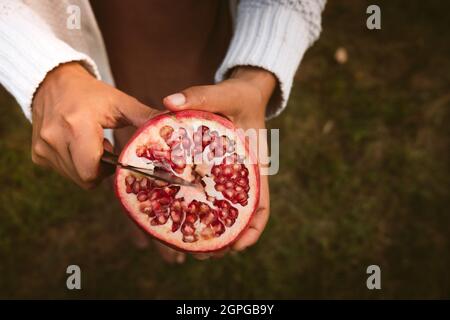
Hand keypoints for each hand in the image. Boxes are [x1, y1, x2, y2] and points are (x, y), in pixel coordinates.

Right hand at [31, 62, 157, 188]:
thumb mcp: (120, 102)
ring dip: (87, 166)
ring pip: (74, 177)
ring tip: (91, 143)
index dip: (109, 170)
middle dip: (100, 170)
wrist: (53, 81)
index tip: (115, 154)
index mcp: (77, 126)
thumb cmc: (91, 93)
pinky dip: (74, 163)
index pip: (93, 172)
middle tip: (105, 148)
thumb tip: (173, 125)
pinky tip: (77, 144)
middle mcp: (55, 138)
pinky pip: (62, 171)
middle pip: (84, 178)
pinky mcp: (37, 153)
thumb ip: (146, 118)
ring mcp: (43, 147)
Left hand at [163, 66, 275, 258]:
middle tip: (201, 253)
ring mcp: (228, 176)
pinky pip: (208, 194)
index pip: (260, 205)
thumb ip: (200, 95)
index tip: (237, 246)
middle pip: (238, 217)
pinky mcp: (214, 172)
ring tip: (185, 245)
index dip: (252, 229)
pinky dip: (197, 208)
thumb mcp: (226, 93)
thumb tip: (169, 103)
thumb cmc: (239, 96)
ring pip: (222, 211)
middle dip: (223, 238)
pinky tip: (176, 213)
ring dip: (209, 230)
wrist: (244, 92)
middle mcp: (243, 177)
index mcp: (254, 166)